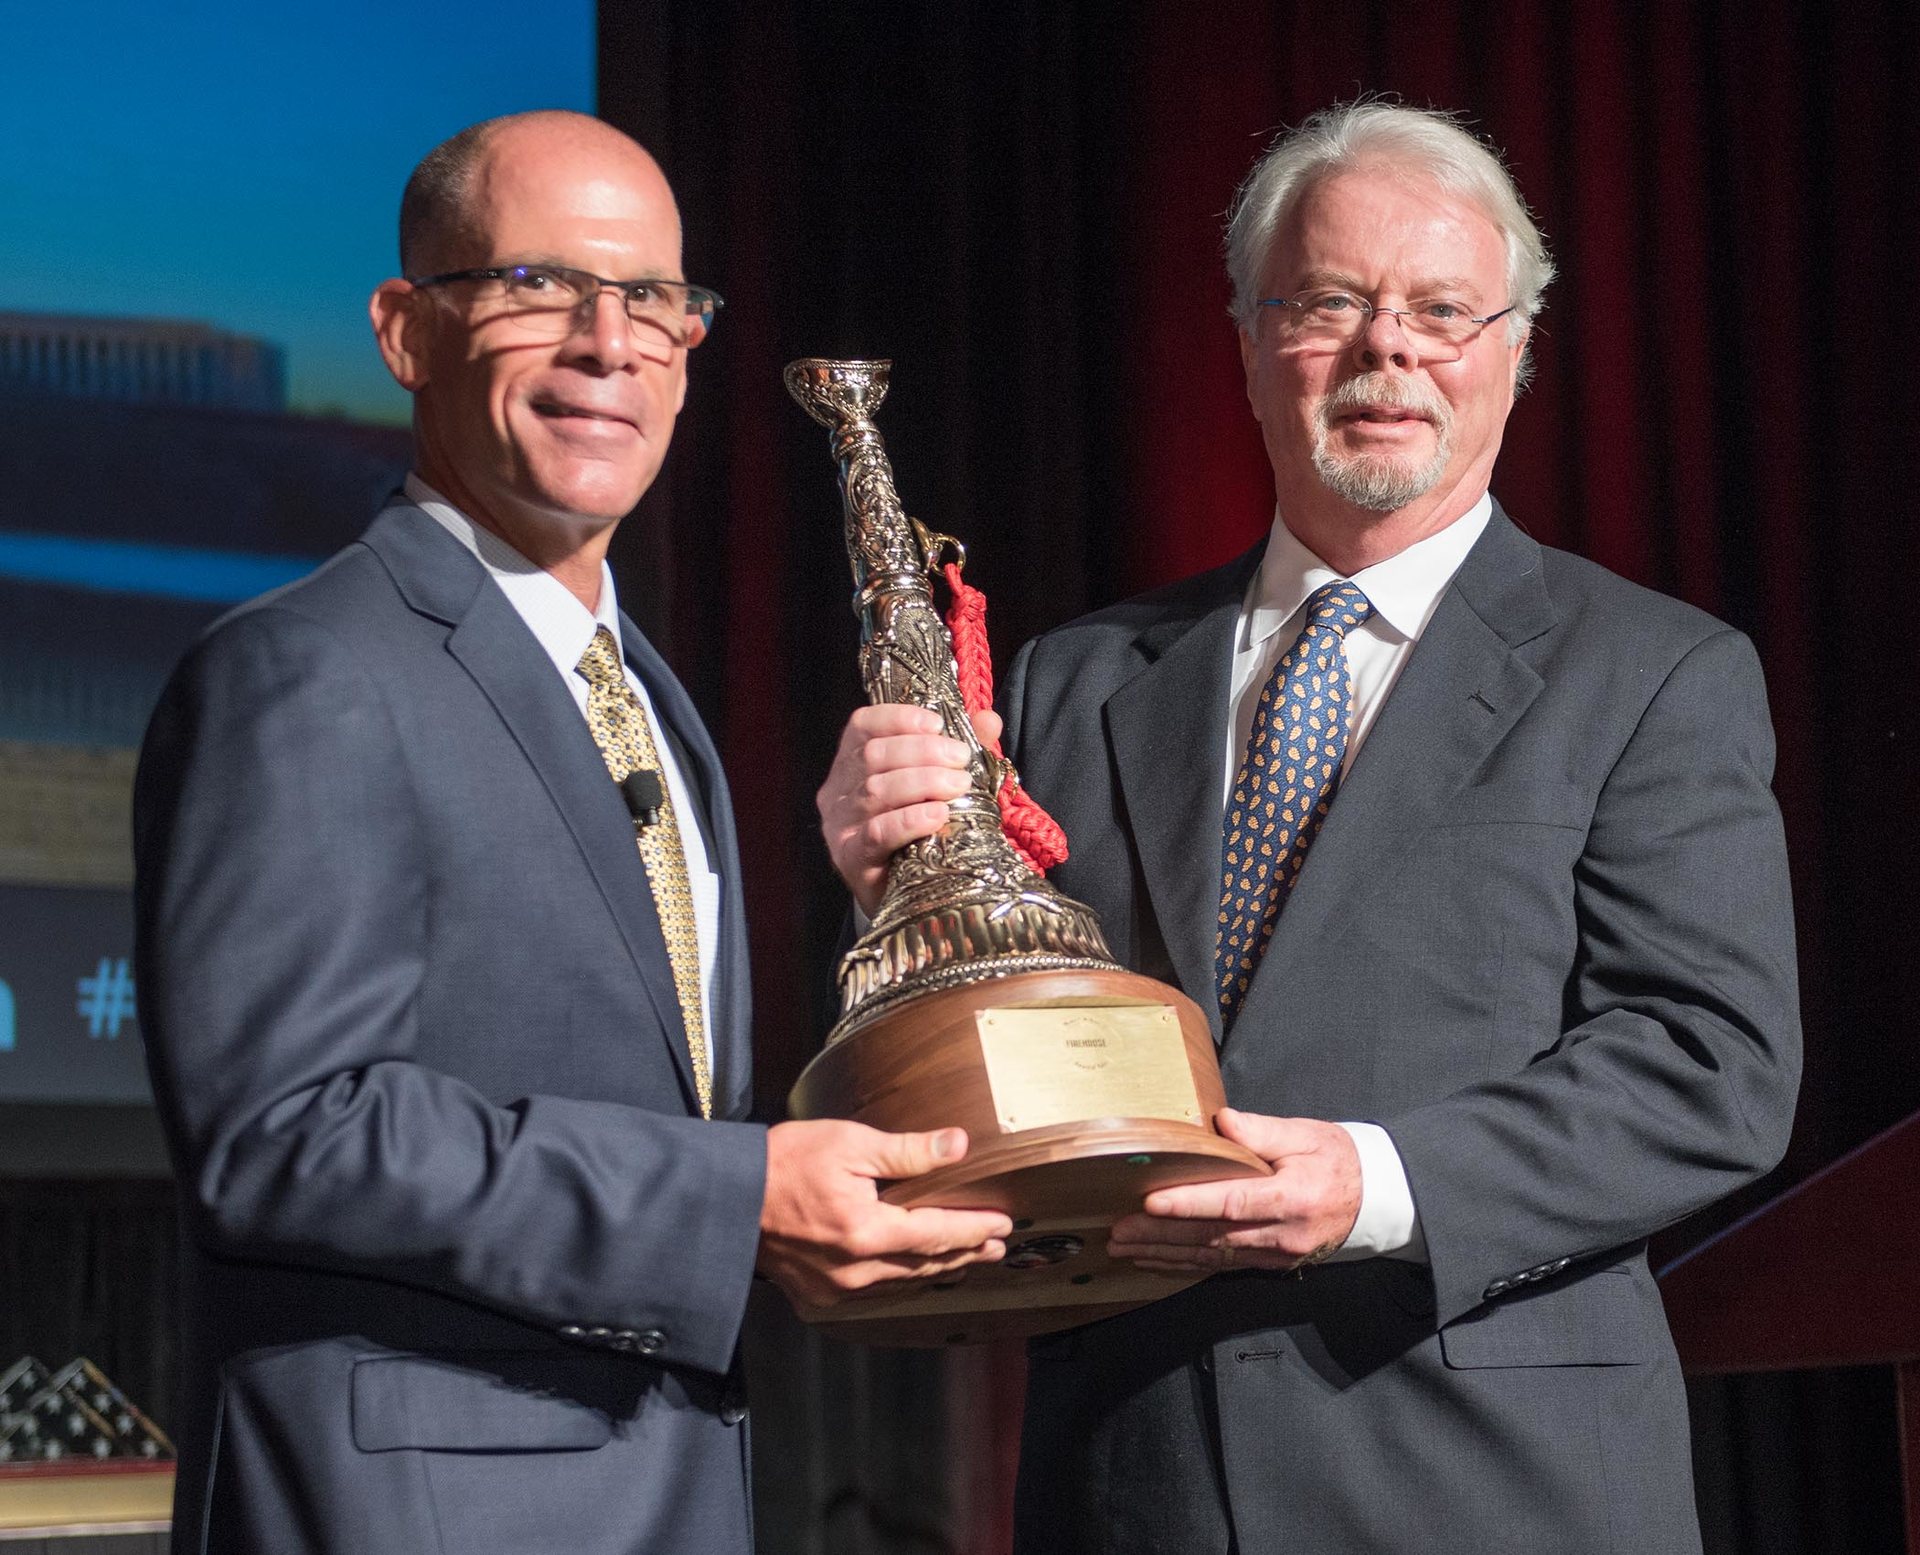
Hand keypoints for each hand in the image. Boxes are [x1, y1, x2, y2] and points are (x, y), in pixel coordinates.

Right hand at [756, 1120, 1011, 1308]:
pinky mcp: (817, 1295)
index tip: (1004, 1225)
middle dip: (965, 1254)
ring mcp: (835, 1288)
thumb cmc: (782, 1163)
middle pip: (926, 1265)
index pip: (938, 1234)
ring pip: (902, 1282)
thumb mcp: (848, 1144)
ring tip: (963, 1258)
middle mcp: (856, 1270)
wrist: (726, 1200)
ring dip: (937, 1269)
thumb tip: (958, 1147)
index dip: (975, 1229)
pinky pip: (873, 1291)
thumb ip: (907, 1151)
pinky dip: (900, 1279)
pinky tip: (911, 1272)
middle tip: (995, 1247)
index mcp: (867, 1231)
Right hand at [817, 705, 1002, 916]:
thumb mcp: (939, 787)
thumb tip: (990, 719)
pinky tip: (937, 816)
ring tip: (959, 785)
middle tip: (961, 760)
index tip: (938, 723)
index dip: (898, 718)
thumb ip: (957, 752)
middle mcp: (838, 790)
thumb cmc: (921, 834)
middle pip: (873, 755)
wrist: (906, 899)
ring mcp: (840, 826)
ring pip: (875, 790)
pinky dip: (909, 820)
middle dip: (922, 751)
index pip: (863, 726)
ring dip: (923, 782)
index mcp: (853, 763)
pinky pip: (876, 834)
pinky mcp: (850, 859)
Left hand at [1107, 1109, 1361, 1273]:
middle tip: (1118, 1231)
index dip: (1190, 1204)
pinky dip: (1185, 1265)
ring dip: (1165, 1254)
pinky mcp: (1269, 1262)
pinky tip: (1156, 1261)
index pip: (1233, 1202)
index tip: (1152, 1202)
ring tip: (1124, 1248)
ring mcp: (1275, 1253)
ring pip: (1212, 1257)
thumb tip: (1222, 1122)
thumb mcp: (1307, 1135)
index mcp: (1291, 1196)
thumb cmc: (1337, 1159)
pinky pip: (1222, 1266)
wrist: (1373, 1200)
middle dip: (1161, 1235)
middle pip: (1212, 1236)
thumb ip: (1263, 1131)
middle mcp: (1281, 1233)